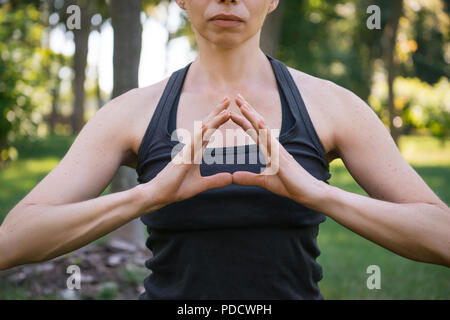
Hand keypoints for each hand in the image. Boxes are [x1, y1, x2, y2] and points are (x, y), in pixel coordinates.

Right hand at [136, 97, 232, 211]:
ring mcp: (187, 151)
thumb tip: (230, 178)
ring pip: (202, 132)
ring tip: (225, 109)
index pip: (209, 132)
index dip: (218, 121)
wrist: (159, 196)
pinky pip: (192, 144)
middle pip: (207, 126)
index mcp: (196, 151)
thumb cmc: (176, 188)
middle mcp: (191, 147)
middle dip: (217, 112)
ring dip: (214, 120)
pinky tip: (208, 125)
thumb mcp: (201, 185)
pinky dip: (200, 134)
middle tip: (228, 98)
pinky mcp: (182, 158)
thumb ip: (216, 180)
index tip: (229, 110)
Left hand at [229, 93, 326, 205]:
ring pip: (263, 129)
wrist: (309, 193)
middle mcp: (274, 145)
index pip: (254, 131)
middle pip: (258, 124)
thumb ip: (248, 178)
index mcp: (269, 149)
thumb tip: (233, 176)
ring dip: (253, 116)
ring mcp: (278, 150)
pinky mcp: (282, 158)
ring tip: (243, 105)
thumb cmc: (290, 186)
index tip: (232, 110)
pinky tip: (257, 121)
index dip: (243, 120)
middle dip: (247, 110)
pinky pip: (272, 142)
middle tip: (236, 96)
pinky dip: (264, 131)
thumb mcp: (264, 182)